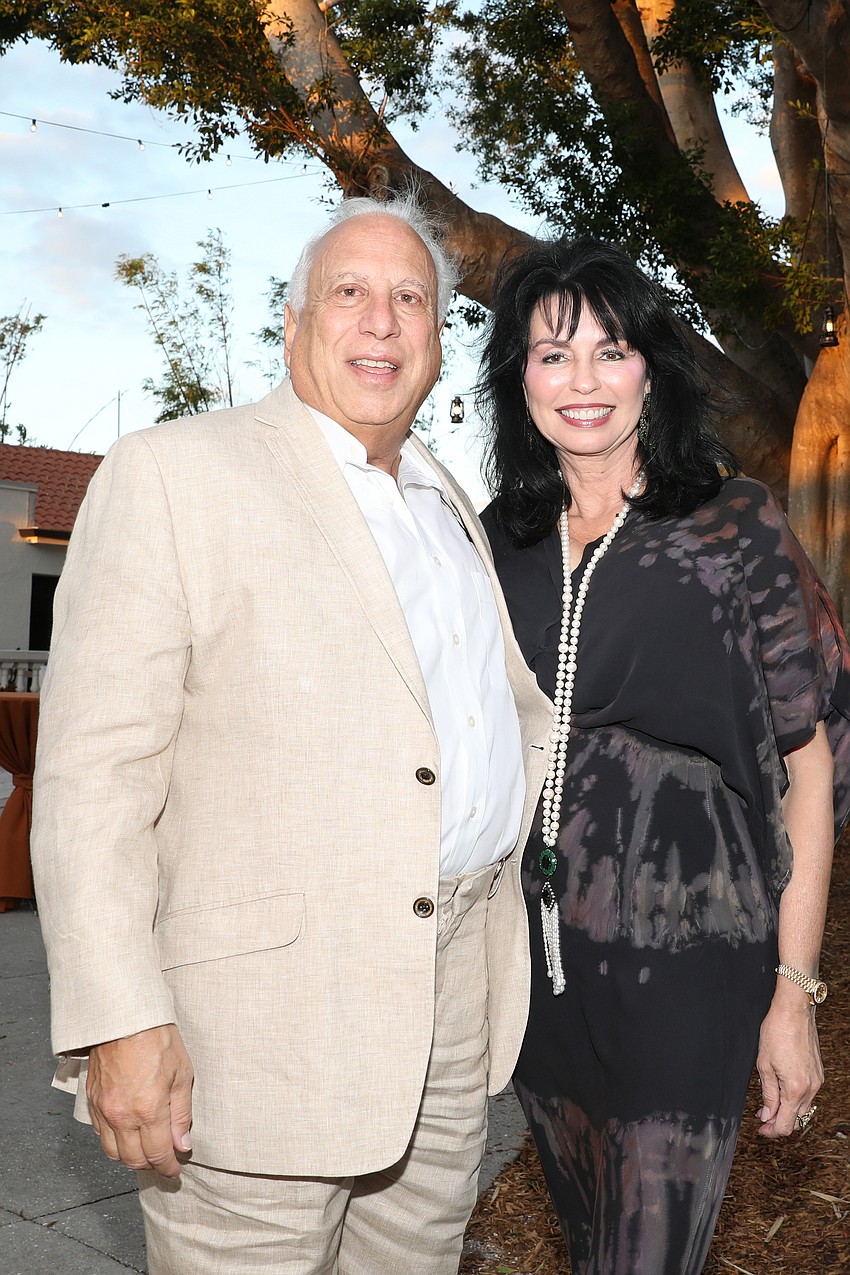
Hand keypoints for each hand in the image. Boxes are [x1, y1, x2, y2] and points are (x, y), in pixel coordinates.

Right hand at [87, 1024, 193, 1177]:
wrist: (123, 1016)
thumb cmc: (156, 1037)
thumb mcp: (182, 1072)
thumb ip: (181, 1113)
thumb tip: (183, 1143)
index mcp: (148, 1109)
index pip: (158, 1154)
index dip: (169, 1167)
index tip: (175, 1170)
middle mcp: (122, 1115)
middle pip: (133, 1159)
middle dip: (151, 1165)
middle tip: (164, 1161)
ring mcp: (103, 1109)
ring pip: (113, 1152)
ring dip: (131, 1156)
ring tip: (146, 1149)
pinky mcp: (92, 1101)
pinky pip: (100, 1134)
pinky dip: (114, 1141)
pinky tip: (127, 1132)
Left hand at [756, 990, 822, 1138]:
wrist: (794, 1011)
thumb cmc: (777, 1032)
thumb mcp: (764, 1065)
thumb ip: (768, 1094)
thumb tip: (767, 1115)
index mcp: (795, 1089)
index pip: (786, 1124)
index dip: (771, 1131)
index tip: (761, 1130)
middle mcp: (811, 1088)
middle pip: (796, 1118)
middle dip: (778, 1121)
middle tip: (761, 1117)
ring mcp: (817, 1080)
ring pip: (802, 1107)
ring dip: (786, 1109)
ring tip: (769, 1103)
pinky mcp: (818, 1073)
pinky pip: (807, 1094)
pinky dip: (794, 1097)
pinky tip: (781, 1090)